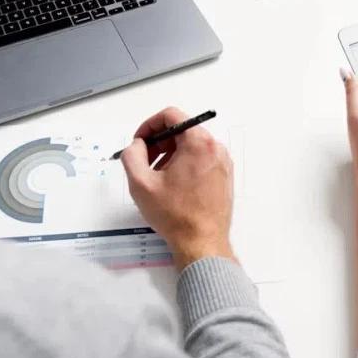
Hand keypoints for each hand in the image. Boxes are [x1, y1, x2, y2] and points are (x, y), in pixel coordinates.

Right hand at [120, 107, 235, 270]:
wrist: (202, 243)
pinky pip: (201, 159)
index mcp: (198, 143)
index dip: (149, 125)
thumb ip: (132, 155)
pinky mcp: (225, 175)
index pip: (171, 115)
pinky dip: (184, 164)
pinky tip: (173, 185)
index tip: (139, 142)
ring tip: (157, 177)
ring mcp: (223, 162)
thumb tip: (137, 145)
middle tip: (144, 161)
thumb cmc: (175, 215)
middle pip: (182, 130)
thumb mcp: (141, 183)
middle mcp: (215, 148)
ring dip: (170, 154)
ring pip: (191, 146)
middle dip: (159, 142)